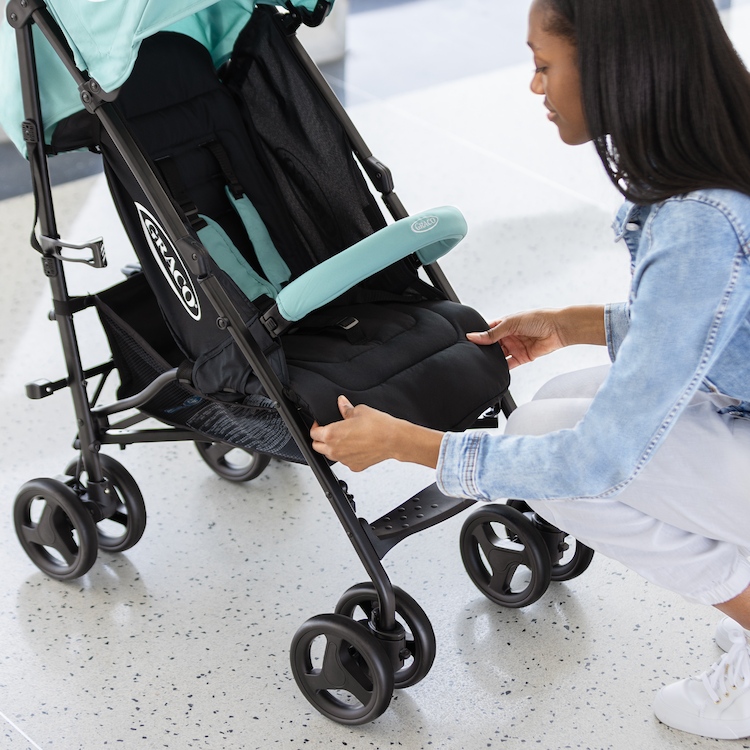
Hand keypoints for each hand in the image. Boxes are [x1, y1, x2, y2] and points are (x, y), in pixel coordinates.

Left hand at [310, 396, 442, 471]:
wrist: (394, 439)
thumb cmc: (378, 426)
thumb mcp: (359, 411)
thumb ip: (346, 409)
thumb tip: (341, 403)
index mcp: (331, 434)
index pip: (313, 434)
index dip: (315, 427)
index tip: (320, 423)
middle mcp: (335, 450)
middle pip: (317, 447)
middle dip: (320, 439)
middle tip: (329, 431)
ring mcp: (344, 460)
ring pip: (331, 455)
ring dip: (333, 448)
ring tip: (345, 438)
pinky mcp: (355, 466)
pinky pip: (345, 461)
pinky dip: (347, 455)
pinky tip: (356, 446)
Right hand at [466, 310, 565, 368]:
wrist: (558, 328)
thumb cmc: (538, 319)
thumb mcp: (511, 323)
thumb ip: (492, 333)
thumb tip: (474, 336)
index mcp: (505, 324)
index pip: (487, 331)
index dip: (478, 336)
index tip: (467, 341)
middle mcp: (509, 336)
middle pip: (492, 345)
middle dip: (484, 349)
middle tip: (474, 353)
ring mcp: (515, 347)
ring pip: (499, 356)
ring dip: (493, 358)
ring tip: (484, 361)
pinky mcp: (522, 357)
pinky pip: (510, 364)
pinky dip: (503, 368)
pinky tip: (496, 368)